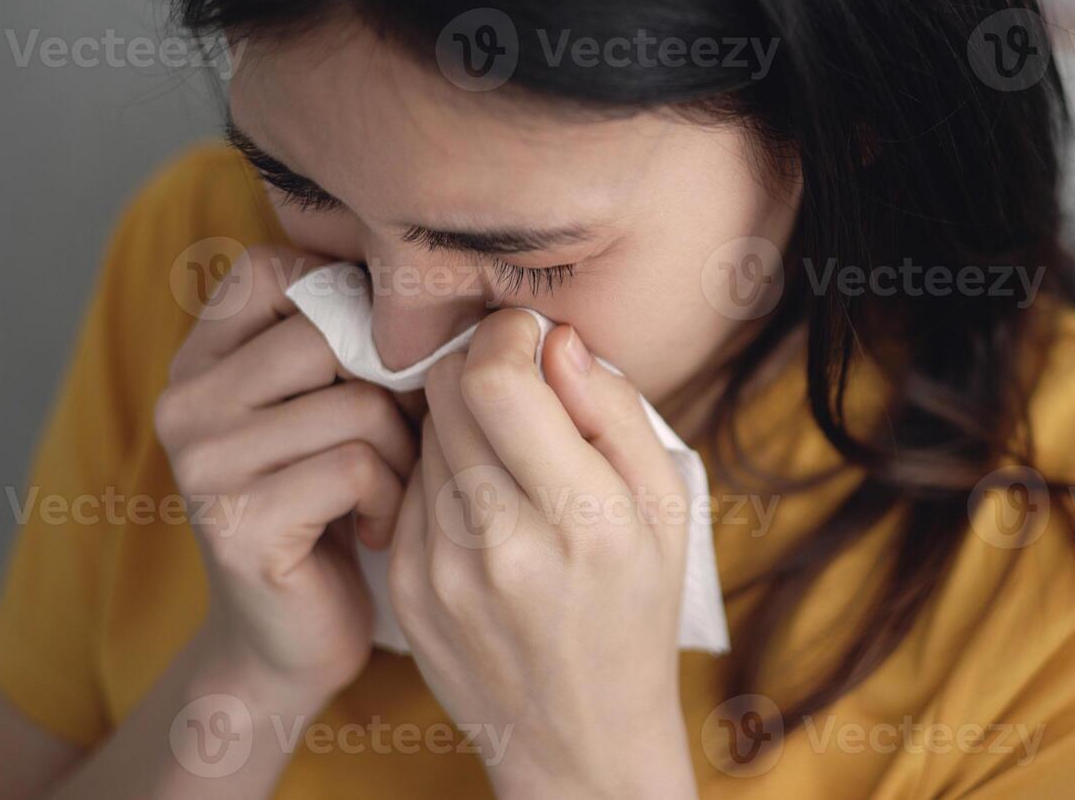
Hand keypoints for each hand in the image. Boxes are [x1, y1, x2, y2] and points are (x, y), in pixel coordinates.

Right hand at [154, 245, 413, 710]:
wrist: (287, 641)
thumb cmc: (330, 506)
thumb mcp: (327, 408)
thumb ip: (343, 341)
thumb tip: (433, 278)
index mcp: (200, 360)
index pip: (273, 268)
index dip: (351, 300)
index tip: (381, 361)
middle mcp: (185, 401)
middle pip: (332, 332)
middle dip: (397, 383)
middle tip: (406, 436)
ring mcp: (202, 462)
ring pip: (358, 401)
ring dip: (404, 450)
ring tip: (393, 486)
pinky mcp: (237, 522)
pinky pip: (356, 467)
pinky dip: (391, 497)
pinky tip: (376, 525)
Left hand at [388, 311, 696, 798]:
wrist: (580, 738)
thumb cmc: (635, 609)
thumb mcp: (667, 510)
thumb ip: (617, 412)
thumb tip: (558, 340)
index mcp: (585, 519)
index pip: (495, 382)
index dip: (504, 336)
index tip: (527, 337)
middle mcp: (506, 546)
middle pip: (447, 395)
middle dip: (480, 368)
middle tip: (516, 385)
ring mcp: (444, 572)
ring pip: (424, 434)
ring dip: (460, 421)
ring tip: (506, 455)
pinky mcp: (407, 589)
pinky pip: (410, 486)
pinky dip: (442, 475)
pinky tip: (482, 505)